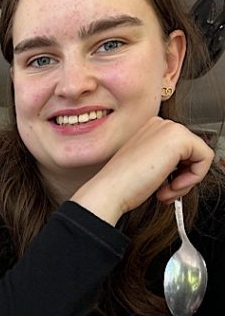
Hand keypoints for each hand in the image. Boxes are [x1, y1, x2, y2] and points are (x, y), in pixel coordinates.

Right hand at [72, 118, 213, 224]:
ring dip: (186, 181)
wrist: (109, 191)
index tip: (160, 186)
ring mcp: (170, 128)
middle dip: (182, 177)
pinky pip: (206, 159)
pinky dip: (194, 178)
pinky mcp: (180, 138)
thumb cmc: (121, 185)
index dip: (176, 173)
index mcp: (150, 129)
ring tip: (165, 191)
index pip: (181, 150)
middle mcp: (160, 124)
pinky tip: (172, 186)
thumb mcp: (147, 168)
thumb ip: (165, 162)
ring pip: (200, 156)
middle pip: (192, 152)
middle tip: (164, 191)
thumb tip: (185, 168)